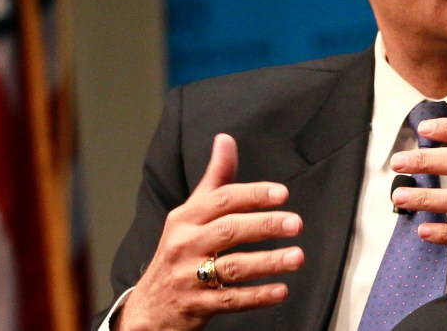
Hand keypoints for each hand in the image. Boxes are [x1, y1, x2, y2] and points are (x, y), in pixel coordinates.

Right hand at [115, 134, 304, 329]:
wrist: (149, 306)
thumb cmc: (178, 251)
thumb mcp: (190, 213)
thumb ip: (215, 179)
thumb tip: (226, 139)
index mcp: (186, 218)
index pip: (221, 200)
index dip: (252, 195)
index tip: (281, 193)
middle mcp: (185, 244)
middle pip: (229, 231)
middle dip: (264, 225)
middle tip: (295, 223)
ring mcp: (189, 277)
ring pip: (233, 267)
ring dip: (268, 262)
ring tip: (297, 257)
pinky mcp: (197, 306)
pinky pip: (231, 301)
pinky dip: (257, 296)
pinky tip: (281, 290)